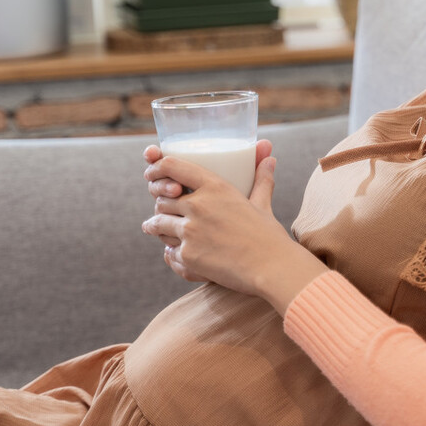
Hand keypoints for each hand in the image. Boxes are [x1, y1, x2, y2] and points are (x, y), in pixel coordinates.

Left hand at [141, 141, 327, 314]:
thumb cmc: (269, 235)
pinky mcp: (188, 256)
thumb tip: (269, 157)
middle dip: (161, 206)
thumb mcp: (262, 203)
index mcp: (215, 187)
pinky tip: (176, 254)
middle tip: (162, 211)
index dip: (157, 168)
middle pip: (161, 199)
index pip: (172, 166)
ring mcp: (190, 231)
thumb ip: (261, 179)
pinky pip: (168, 252)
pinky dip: (171, 254)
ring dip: (158, 228)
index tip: (152, 174)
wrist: (272, 268)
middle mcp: (198, 205)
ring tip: (157, 229)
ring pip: (158, 224)